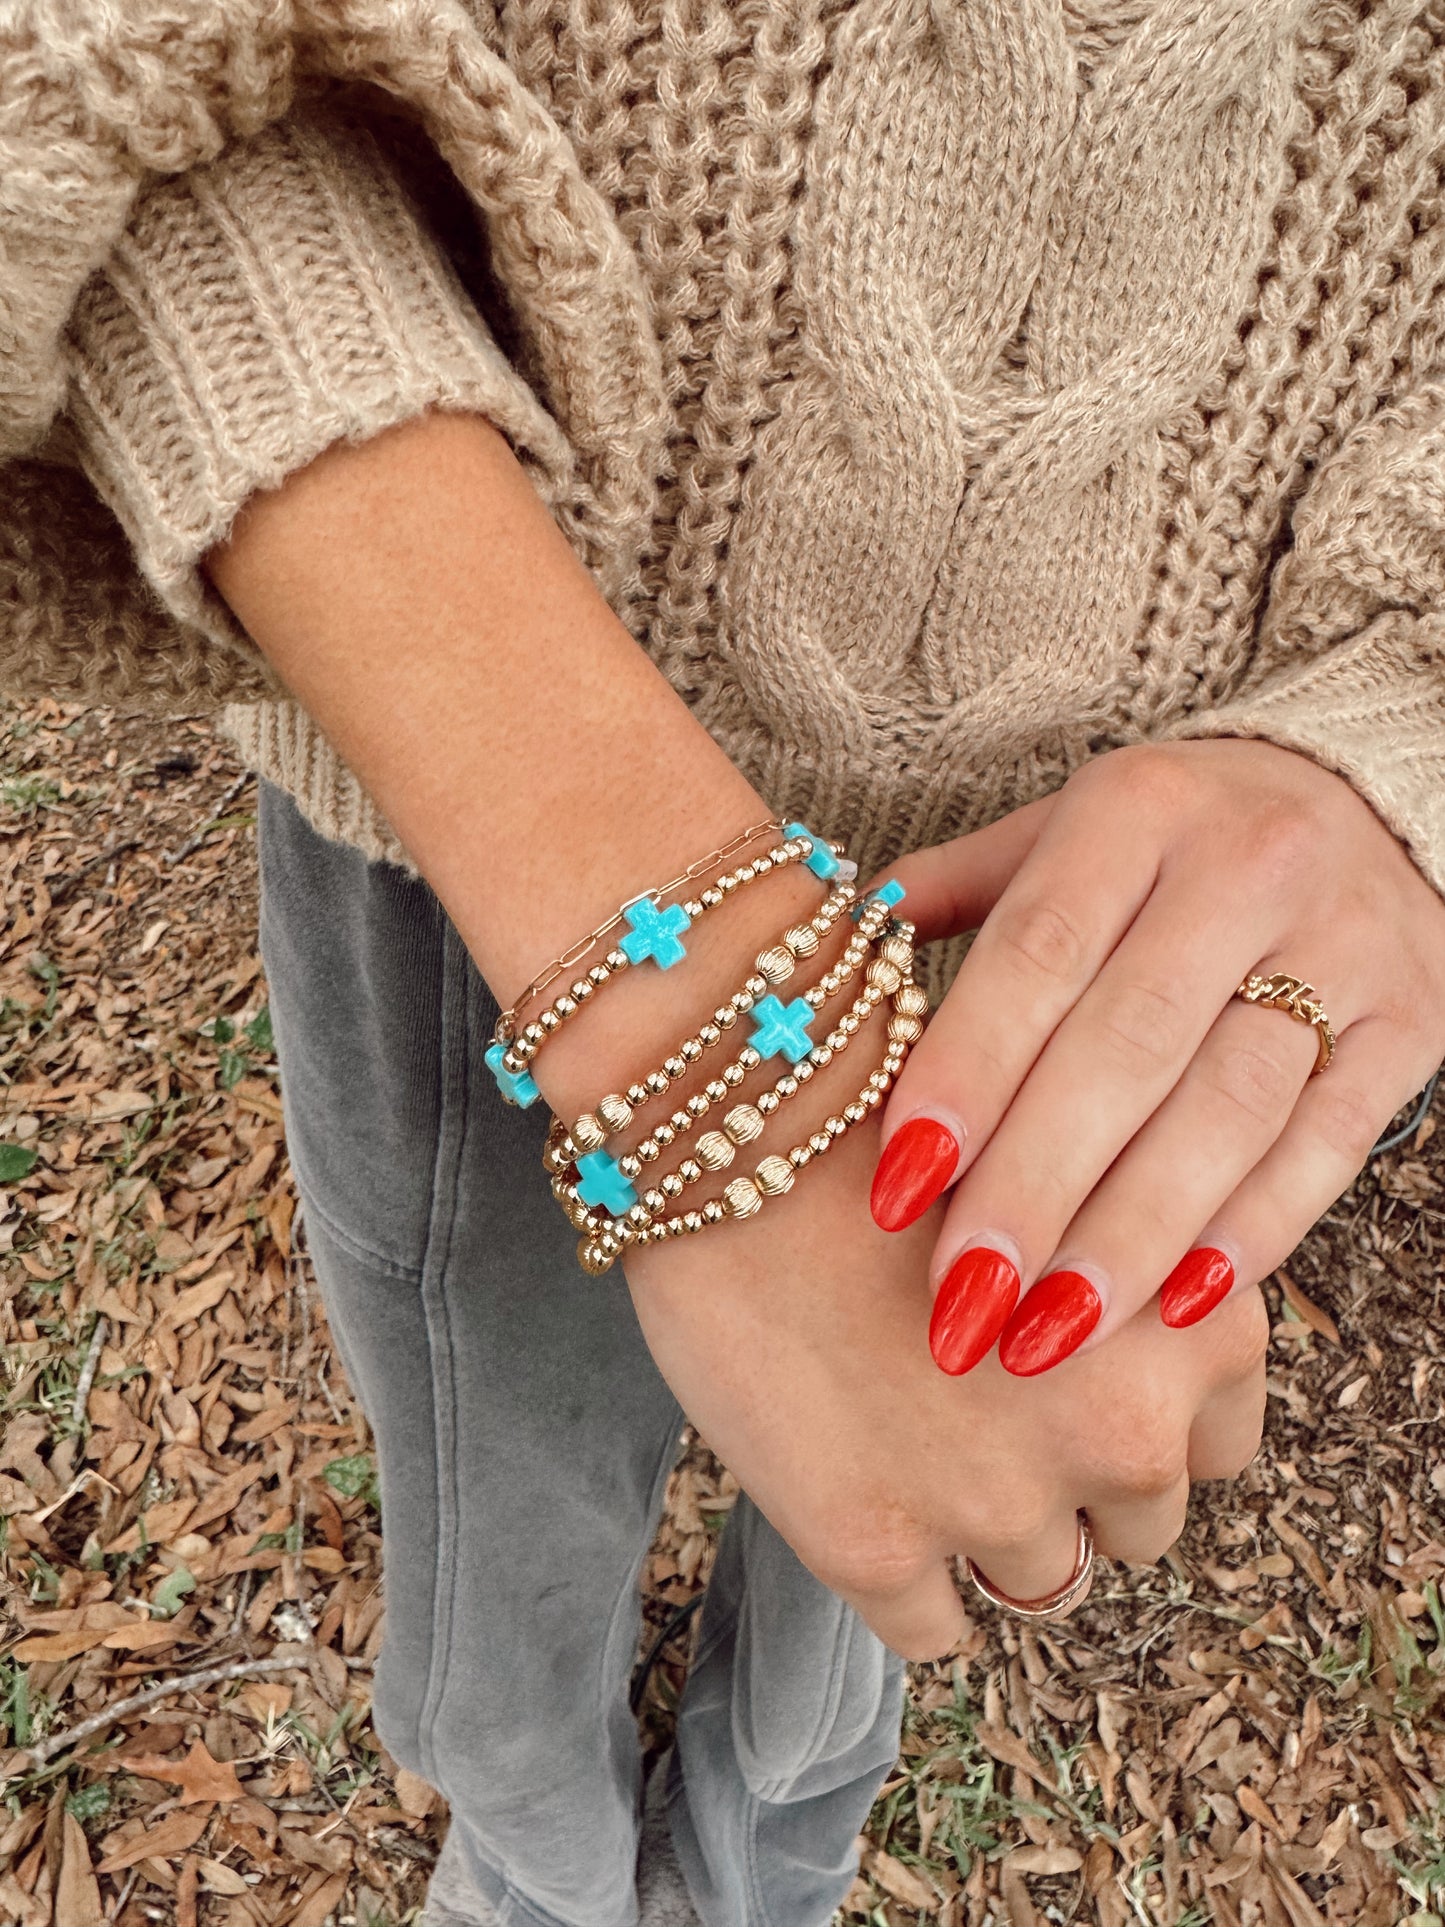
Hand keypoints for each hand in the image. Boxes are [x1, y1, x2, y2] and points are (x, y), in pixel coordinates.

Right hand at [625, 1116, 1268, 1658]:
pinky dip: (908, 1580)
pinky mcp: (876, 1545)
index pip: (1218, 1440)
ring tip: (918, 1438)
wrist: (736, 1125)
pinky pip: (933, 1630)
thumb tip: (1128, 1358)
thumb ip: (1131, 1283)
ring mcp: (998, 1501)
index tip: (1080, 1384)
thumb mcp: (1077, 1185)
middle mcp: (1123, 1431)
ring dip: (992, 1527)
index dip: (1146, 1412)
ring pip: (1045, 1581)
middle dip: (1077, 1478)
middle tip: (988, 1406)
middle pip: (1142, 1523)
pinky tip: (864, 1488)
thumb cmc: (900, 1120)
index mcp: (1195, 1325)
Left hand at [868, 739, 1444, 1375]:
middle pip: (1126, 1048)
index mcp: (1136, 809)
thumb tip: (827, 968)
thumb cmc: (1175, 835)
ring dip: (1130, 1235)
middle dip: (1035, 1187)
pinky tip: (1177, 1305)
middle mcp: (1246, 867)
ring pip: (1228, 1111)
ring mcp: (1343, 946)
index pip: (1038, 954)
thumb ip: (955, 892)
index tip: (897, 1188)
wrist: (1368, 797)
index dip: (966, 1076)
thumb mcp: (1064, 827)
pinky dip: (1253, 1231)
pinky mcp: (1413, 1021)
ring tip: (1049, 1333)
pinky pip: (1327, 1143)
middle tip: (962, 1301)